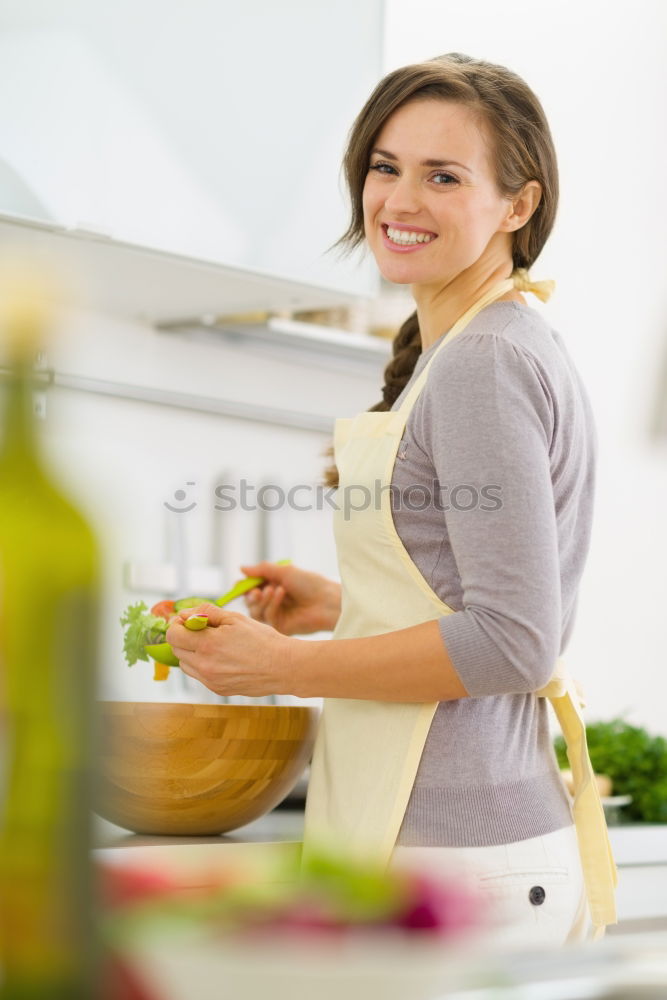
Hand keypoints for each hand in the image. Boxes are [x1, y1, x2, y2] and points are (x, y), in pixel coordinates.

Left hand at [166, 604, 295, 697]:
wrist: (283, 667)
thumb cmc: (262, 640)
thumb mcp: (235, 618)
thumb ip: (207, 613)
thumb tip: (185, 614)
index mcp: (208, 644)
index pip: (173, 635)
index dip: (177, 624)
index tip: (187, 620)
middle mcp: (205, 665)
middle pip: (176, 650)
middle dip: (183, 637)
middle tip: (201, 630)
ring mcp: (210, 680)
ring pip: (185, 664)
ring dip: (191, 652)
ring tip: (212, 644)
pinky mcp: (218, 689)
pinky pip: (199, 675)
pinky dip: (203, 664)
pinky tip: (222, 657)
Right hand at [240, 561, 340, 634]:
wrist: (327, 600)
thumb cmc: (310, 583)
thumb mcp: (285, 571)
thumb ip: (262, 570)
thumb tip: (241, 568)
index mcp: (274, 587)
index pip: (251, 589)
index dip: (243, 587)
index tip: (239, 585)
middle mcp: (273, 602)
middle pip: (250, 603)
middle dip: (250, 596)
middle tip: (255, 591)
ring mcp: (277, 615)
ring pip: (256, 612)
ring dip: (262, 600)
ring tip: (272, 589)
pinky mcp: (281, 627)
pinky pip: (267, 618)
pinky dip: (271, 604)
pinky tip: (281, 595)